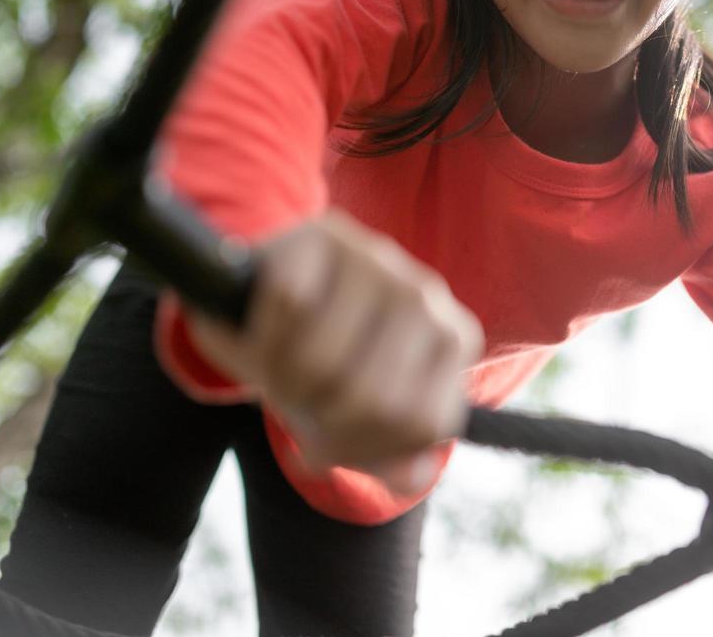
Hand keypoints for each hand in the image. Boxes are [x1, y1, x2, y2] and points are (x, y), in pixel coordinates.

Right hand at [186, 210, 483, 493]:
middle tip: (293, 401)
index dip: (359, 449)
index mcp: (452, 341)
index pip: (418, 425)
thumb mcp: (360, 419)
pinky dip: (260, 334)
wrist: (272, 291)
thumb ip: (392, 456)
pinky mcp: (323, 234)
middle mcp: (424, 294)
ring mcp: (378, 257)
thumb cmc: (325, 361)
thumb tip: (413, 477)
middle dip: (315, 417)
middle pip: (368, 398)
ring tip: (277, 371)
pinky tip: (263, 330)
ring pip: (321, 357)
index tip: (329, 438)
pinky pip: (286, 304)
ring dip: (281, 380)